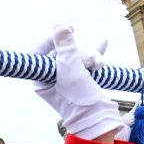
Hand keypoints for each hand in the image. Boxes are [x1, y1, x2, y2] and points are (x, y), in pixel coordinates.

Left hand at [33, 26, 127, 141]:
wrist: (100, 119)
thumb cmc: (80, 99)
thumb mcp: (71, 70)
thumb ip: (66, 47)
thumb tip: (59, 25)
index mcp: (42, 79)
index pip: (40, 52)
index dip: (52, 39)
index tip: (69, 28)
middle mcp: (52, 78)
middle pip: (63, 52)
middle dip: (80, 52)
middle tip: (89, 61)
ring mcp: (68, 78)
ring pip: (77, 55)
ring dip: (90, 56)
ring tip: (98, 65)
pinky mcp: (82, 79)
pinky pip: (87, 61)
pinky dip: (95, 54)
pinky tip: (103, 43)